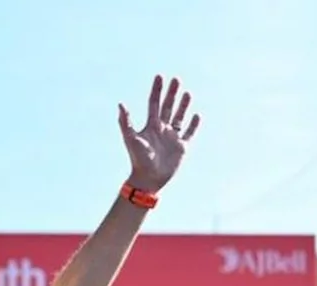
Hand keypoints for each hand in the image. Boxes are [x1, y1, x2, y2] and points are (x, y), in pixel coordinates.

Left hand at [118, 75, 200, 192]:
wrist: (148, 178)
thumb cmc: (138, 159)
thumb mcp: (131, 138)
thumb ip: (126, 121)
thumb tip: (120, 104)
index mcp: (150, 126)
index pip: (154, 103)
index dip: (157, 90)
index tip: (160, 76)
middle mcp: (161, 129)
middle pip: (167, 107)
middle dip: (172, 93)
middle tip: (176, 79)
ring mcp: (172, 137)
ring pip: (179, 117)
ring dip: (183, 105)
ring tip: (187, 93)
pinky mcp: (181, 147)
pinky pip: (189, 133)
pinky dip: (194, 124)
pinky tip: (197, 115)